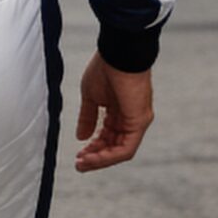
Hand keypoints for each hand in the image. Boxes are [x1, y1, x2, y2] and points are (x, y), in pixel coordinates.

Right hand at [74, 53, 151, 171]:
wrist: (119, 53)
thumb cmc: (105, 68)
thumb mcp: (91, 96)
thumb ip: (87, 117)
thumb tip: (80, 137)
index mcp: (119, 110)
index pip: (107, 135)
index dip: (92, 146)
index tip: (78, 154)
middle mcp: (130, 118)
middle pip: (114, 146)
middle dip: (95, 156)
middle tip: (79, 163)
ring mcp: (137, 121)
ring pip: (120, 151)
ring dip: (100, 160)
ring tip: (82, 163)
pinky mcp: (139, 122)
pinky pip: (125, 148)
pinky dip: (108, 156)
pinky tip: (93, 157)